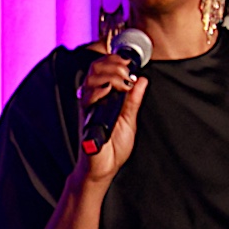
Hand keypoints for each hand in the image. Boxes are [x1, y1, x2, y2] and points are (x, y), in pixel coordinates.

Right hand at [76, 54, 147, 179]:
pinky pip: (87, 98)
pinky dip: (99, 90)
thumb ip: (134, 100)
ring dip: (110, 74)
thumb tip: (142, 80)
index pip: (103, 68)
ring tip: (123, 82)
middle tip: (128, 72)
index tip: (131, 62)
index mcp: (103, 96)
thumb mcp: (129, 120)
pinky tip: (110, 90)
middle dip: (114, 64)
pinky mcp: (85, 118)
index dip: (115, 59)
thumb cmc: (113, 147)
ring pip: (91, 78)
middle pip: (95, 68)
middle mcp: (93, 98)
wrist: (103, 168)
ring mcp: (88, 107)